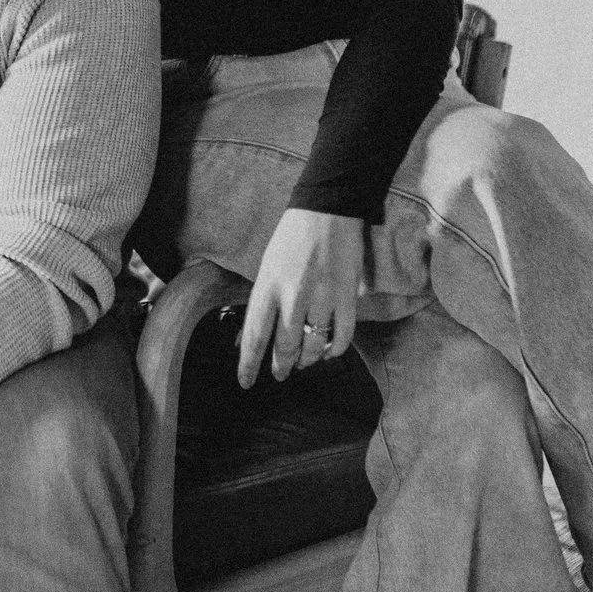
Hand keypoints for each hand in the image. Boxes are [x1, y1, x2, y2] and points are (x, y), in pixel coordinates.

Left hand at [237, 208, 365, 387]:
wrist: (327, 209)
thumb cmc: (291, 238)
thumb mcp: (266, 267)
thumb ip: (261, 302)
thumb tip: (249, 337)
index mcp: (268, 286)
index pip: (254, 336)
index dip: (248, 364)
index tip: (246, 382)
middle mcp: (293, 295)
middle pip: (285, 347)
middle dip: (281, 367)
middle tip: (280, 374)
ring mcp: (322, 297)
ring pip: (313, 345)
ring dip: (306, 360)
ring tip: (302, 363)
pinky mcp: (347, 295)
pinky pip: (343, 335)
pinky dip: (335, 350)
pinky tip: (328, 352)